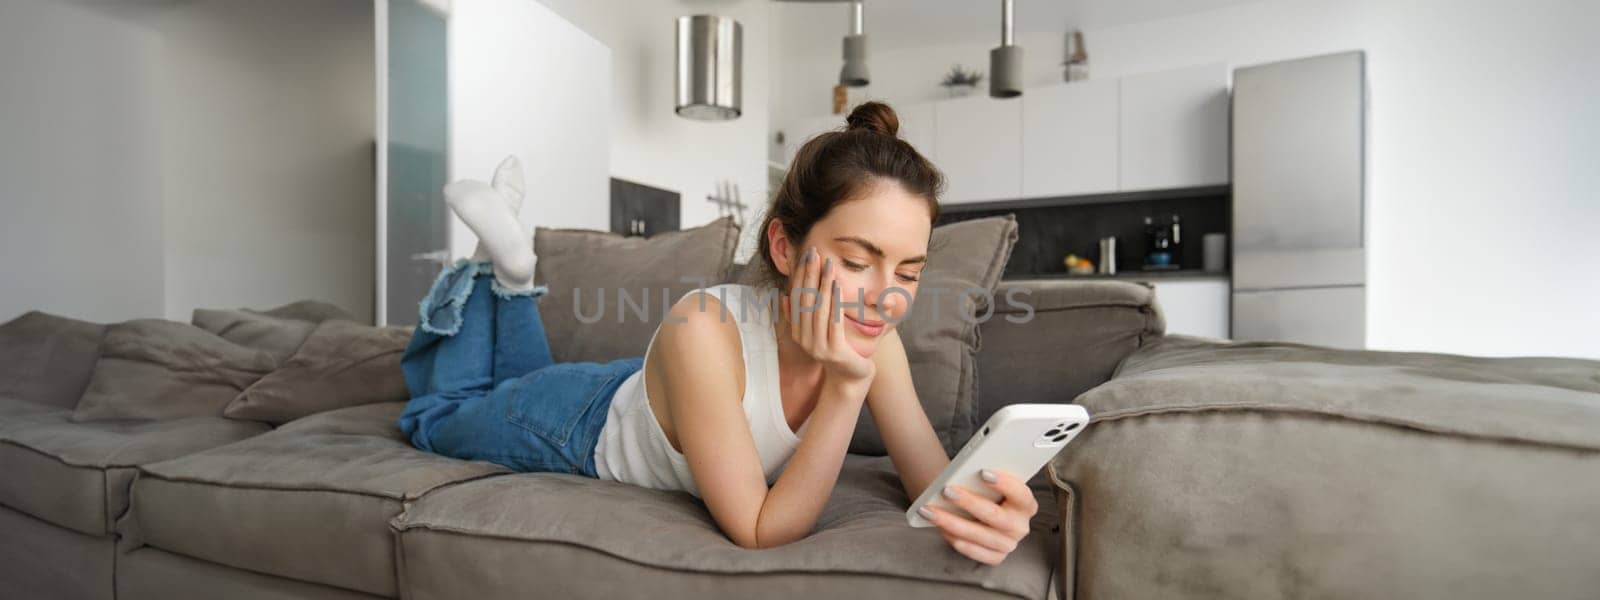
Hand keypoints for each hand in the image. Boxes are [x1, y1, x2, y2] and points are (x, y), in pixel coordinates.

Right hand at [779, 246, 875, 385]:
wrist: (851, 375)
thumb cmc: (837, 348)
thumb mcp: (817, 330)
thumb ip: (803, 316)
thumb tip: (784, 296)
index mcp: (798, 332)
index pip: (796, 297)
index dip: (800, 276)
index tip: (805, 255)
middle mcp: (804, 339)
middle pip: (805, 300)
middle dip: (809, 275)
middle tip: (814, 253)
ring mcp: (818, 346)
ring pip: (818, 309)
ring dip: (822, 284)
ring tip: (828, 264)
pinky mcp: (834, 351)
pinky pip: (833, 321)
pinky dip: (834, 302)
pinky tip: (837, 286)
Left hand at [920, 469, 1038, 565]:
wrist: (977, 509)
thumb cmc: (983, 490)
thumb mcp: (987, 482)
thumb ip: (983, 478)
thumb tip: (965, 473)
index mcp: (1025, 504)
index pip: (1020, 494)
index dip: (1004, 484)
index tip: (982, 472)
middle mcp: (1020, 526)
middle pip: (995, 516)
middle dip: (969, 503)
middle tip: (947, 490)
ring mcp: (1009, 544)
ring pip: (981, 535)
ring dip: (953, 523)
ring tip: (931, 511)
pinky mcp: (996, 556)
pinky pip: (977, 553)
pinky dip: (959, 542)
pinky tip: (943, 531)